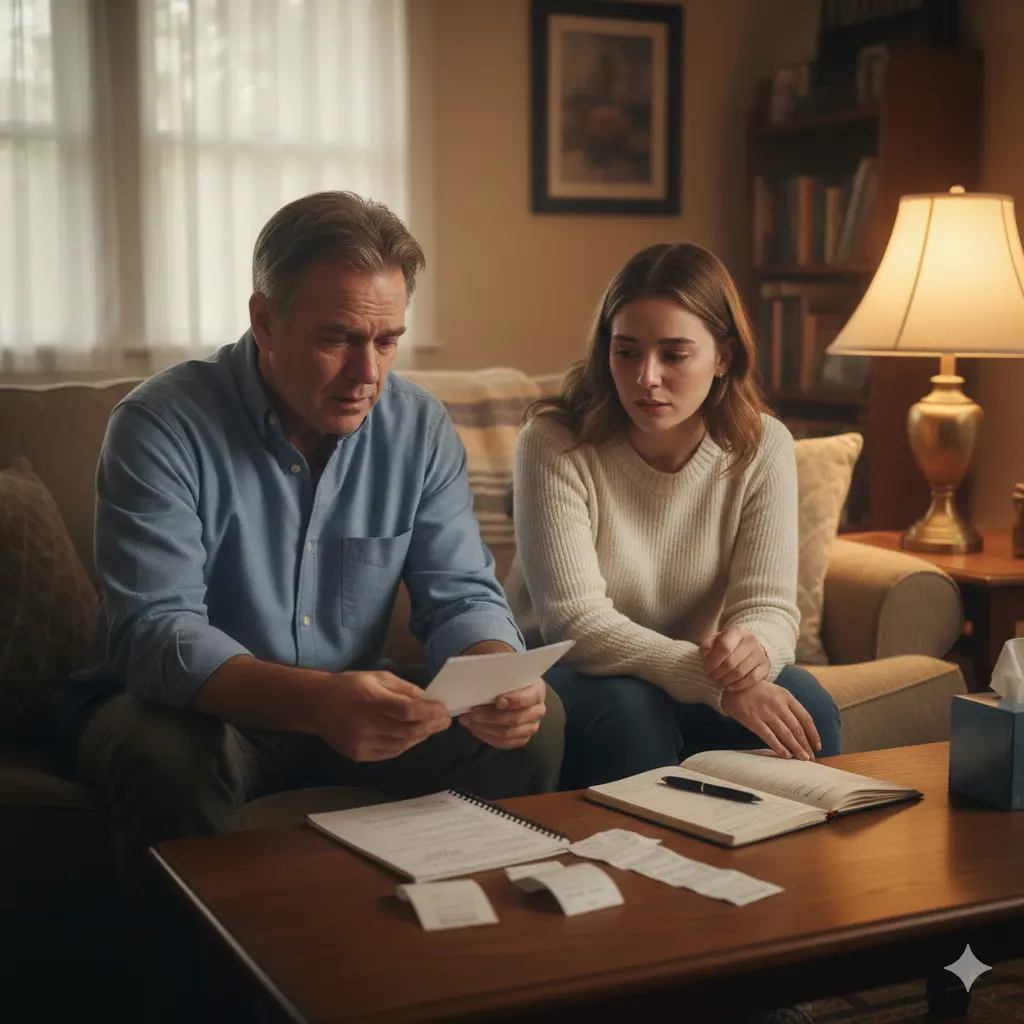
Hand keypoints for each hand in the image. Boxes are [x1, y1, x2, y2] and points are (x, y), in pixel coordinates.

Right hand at [315, 671, 450, 761]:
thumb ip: (404, 689)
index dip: (429, 712)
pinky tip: (413, 736)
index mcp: (371, 700)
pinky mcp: (359, 755)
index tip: (444, 709)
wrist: (316, 705)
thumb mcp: (378, 678)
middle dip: (432, 726)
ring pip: (402, 744)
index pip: (407, 711)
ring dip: (421, 736)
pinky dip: (406, 745)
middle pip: (408, 730)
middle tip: (445, 721)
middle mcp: (366, 724)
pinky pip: (391, 752)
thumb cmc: (350, 686)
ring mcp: (362, 743)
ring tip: (432, 728)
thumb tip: (429, 699)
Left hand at [459, 678, 546, 749]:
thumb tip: (475, 673)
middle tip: (471, 712)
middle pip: (515, 719)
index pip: (529, 698)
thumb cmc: (504, 676)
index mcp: (537, 689)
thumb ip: (495, 671)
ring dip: (485, 728)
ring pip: (508, 733)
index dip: (514, 700)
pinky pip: (504, 744)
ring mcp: (531, 726)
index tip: (497, 700)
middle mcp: (538, 710)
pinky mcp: (522, 738)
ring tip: (467, 720)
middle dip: (490, 717)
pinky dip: (487, 737)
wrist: (509, 685)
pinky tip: (474, 728)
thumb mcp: (502, 668)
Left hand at [700, 625, 769, 691]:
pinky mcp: (765, 666)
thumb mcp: (714, 641)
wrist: (748, 648)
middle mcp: (750, 640)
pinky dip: (738, 685)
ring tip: (719, 682)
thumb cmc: (726, 644)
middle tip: (711, 678)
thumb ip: (707, 645)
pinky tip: (730, 686)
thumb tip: (706, 653)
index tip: (707, 669)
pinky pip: (752, 679)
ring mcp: (760, 653)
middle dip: (718, 673)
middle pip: (731, 662)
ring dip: (726, 681)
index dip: (713, 661)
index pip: (724, 647)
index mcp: (736, 631)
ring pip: (740, 672)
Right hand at [720, 680, 821, 759]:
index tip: (818, 746)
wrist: (733, 684)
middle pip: (797, 728)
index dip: (813, 734)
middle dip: (806, 745)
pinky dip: (779, 747)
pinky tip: (785, 755)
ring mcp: (765, 712)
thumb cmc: (758, 690)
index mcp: (786, 696)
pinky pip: (769, 737)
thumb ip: (789, 707)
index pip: (805, 718)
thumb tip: (804, 730)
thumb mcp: (777, 692)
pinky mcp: (753, 720)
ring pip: (785, 734)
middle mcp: (778, 704)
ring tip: (802, 759)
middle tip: (811, 758)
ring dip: (796, 748)